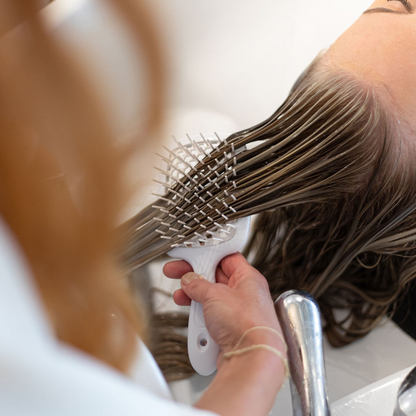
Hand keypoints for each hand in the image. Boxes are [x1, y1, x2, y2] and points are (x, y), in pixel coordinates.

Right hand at [163, 253, 283, 359]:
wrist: (251, 359)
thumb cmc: (246, 324)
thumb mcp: (215, 295)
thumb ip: (199, 285)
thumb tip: (190, 280)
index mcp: (248, 278)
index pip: (226, 258)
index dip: (207, 255)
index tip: (190, 256)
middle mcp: (245, 294)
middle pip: (216, 278)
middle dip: (195, 277)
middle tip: (176, 272)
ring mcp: (237, 313)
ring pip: (211, 298)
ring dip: (194, 297)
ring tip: (180, 296)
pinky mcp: (230, 330)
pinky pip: (211, 316)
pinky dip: (199, 316)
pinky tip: (191, 316)